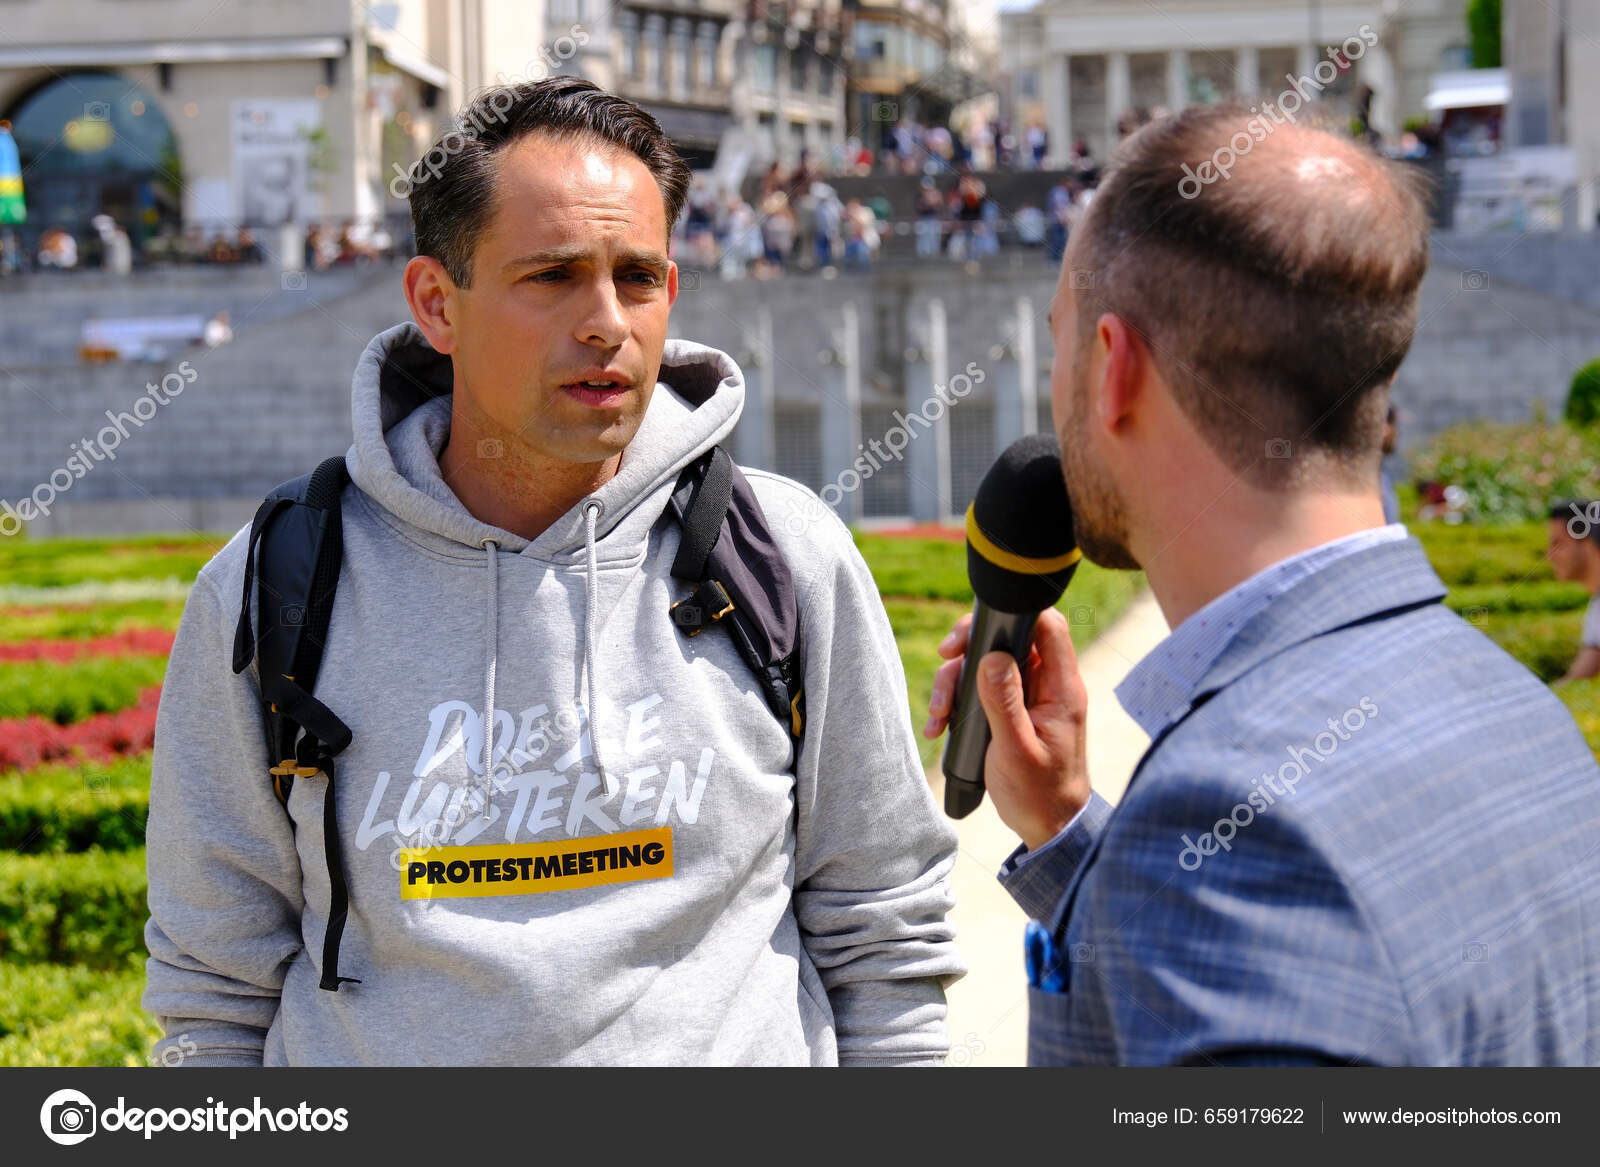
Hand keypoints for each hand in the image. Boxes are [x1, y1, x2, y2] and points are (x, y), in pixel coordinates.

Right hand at [922, 608, 1091, 850]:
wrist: (1047, 826)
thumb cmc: (1040, 794)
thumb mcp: (1017, 750)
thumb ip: (1004, 702)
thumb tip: (991, 656)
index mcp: (1061, 688)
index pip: (1047, 627)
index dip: (1011, 617)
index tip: (971, 636)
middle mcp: (1047, 685)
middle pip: (1006, 640)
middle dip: (968, 651)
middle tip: (944, 661)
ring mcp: (1029, 697)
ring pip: (986, 664)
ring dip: (955, 683)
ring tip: (938, 715)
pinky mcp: (1011, 711)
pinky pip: (980, 690)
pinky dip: (957, 703)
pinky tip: (940, 726)